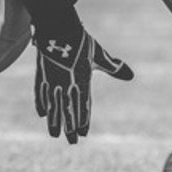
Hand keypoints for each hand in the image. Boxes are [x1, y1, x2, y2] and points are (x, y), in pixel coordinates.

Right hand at [33, 20, 133, 143]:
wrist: (58, 29)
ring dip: (54, 121)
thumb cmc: (82, 42)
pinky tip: (42, 114)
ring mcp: (52, 81)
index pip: (83, 106)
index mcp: (82, 81)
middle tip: (71, 142)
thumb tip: (131, 75)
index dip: (83, 120)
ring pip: (53, 106)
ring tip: (54, 134)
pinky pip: (41, 94)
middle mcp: (67, 85)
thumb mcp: (100, 56)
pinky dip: (41, 104)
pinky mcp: (42, 75)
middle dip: (69, 128)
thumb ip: (114, 68)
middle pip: (68, 111)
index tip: (84, 133)